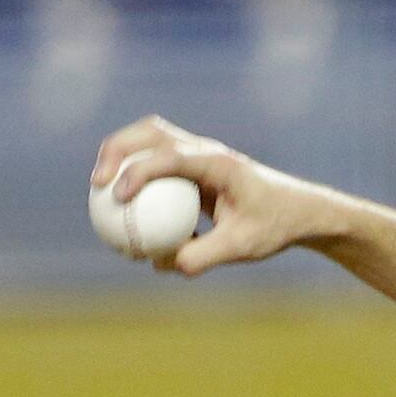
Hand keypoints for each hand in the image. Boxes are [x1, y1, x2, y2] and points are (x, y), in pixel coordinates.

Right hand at [93, 115, 339, 276]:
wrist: (297, 213)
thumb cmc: (273, 227)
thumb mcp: (242, 247)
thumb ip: (203, 256)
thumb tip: (162, 264)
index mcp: (219, 163)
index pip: (170, 157)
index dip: (139, 171)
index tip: (118, 196)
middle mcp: (205, 151)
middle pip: (149, 132)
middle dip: (117, 150)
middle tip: (98, 183)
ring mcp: (197, 156)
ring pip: (148, 142)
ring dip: (120, 158)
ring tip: (100, 192)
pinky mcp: (191, 169)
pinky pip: (155, 167)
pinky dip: (135, 180)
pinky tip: (121, 212)